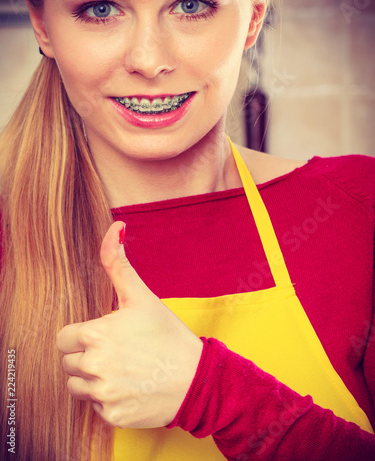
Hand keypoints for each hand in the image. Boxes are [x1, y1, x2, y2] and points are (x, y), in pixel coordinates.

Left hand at [57, 221, 202, 428]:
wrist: (197, 378)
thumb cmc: (168, 335)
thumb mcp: (142, 296)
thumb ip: (118, 263)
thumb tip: (115, 228)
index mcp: (95, 335)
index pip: (64, 338)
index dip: (82, 335)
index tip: (103, 335)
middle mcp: (94, 366)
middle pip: (68, 362)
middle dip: (86, 356)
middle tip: (117, 351)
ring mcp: (103, 394)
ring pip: (77, 386)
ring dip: (93, 379)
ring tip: (123, 369)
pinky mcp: (112, 416)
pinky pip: (96, 407)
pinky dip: (109, 399)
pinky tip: (130, 387)